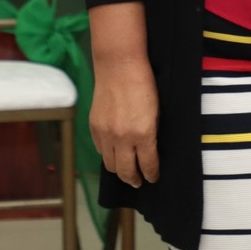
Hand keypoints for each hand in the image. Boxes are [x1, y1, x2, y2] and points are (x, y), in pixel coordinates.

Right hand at [90, 56, 159, 188]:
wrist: (120, 66)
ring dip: (119, 171)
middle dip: (134, 180)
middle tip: (139, 182)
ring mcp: (105, 134)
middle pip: (125, 171)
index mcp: (143, 133)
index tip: (153, 178)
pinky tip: (114, 154)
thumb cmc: (144, 84)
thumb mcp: (156, 111)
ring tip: (126, 172)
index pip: (147, 164)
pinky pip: (100, 150)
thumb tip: (150, 150)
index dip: (151, 174)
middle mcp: (122, 138)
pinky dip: (107, 155)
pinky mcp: (94, 127)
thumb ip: (151, 133)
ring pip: (110, 165)